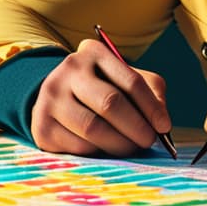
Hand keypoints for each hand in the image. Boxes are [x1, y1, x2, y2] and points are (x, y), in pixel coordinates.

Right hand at [31, 38, 171, 156]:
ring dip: (120, 144)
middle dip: (137, 127)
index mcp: (94, 52)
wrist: (57, 98)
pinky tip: (105, 148)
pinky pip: (79, 147)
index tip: (164, 126)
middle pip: (110, 103)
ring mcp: (51, 97)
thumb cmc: (102, 88)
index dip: (151, 107)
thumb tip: (161, 123)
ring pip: (93, 128)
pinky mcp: (42, 126)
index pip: (131, 81)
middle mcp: (69, 70)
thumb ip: (151, 94)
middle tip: (148, 141)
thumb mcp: (127, 80)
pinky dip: (98, 152)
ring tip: (131, 147)